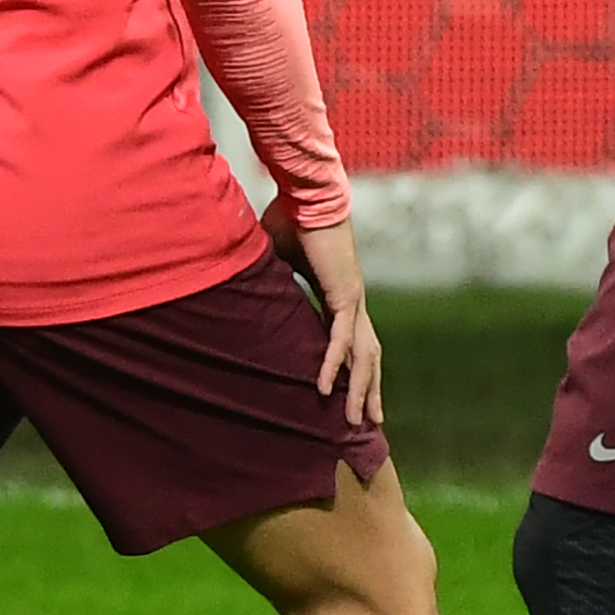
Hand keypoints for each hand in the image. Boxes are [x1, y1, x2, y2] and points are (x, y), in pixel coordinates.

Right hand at [263, 206, 383, 426]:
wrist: (306, 193)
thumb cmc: (291, 216)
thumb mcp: (275, 257)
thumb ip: (269, 277)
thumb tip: (244, 282)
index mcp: (339, 292)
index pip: (352, 338)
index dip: (353, 365)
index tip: (350, 390)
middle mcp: (352, 300)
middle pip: (368, 354)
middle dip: (370, 389)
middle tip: (369, 421)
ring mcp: (352, 299)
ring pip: (362, 355)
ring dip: (361, 389)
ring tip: (356, 421)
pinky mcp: (344, 295)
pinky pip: (340, 340)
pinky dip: (332, 365)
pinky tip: (325, 388)